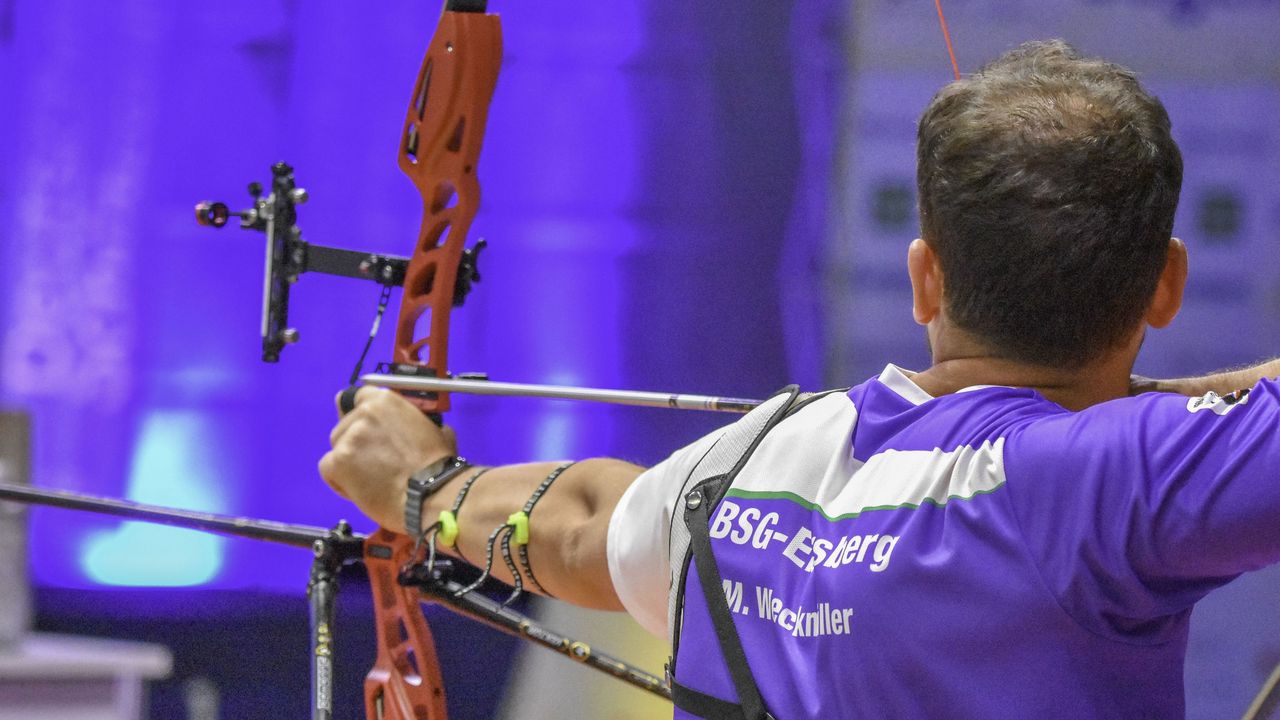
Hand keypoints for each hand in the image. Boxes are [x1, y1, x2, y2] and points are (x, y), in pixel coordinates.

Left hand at [318, 386, 457, 530]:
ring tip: (369, 479)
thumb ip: (415, 423)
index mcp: (386, 400)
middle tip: (374, 461)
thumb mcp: (436, 430)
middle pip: (344, 424)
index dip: (361, 416)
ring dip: (348, 460)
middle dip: (355, 441)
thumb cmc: (439, 465)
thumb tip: (416, 429)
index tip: (370, 431)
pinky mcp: (337, 462)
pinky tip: (359, 490)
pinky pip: (328, 468)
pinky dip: (339, 480)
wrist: (431, 494)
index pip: (357, 398)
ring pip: (337, 446)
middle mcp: (363, 413)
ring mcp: (348, 437)